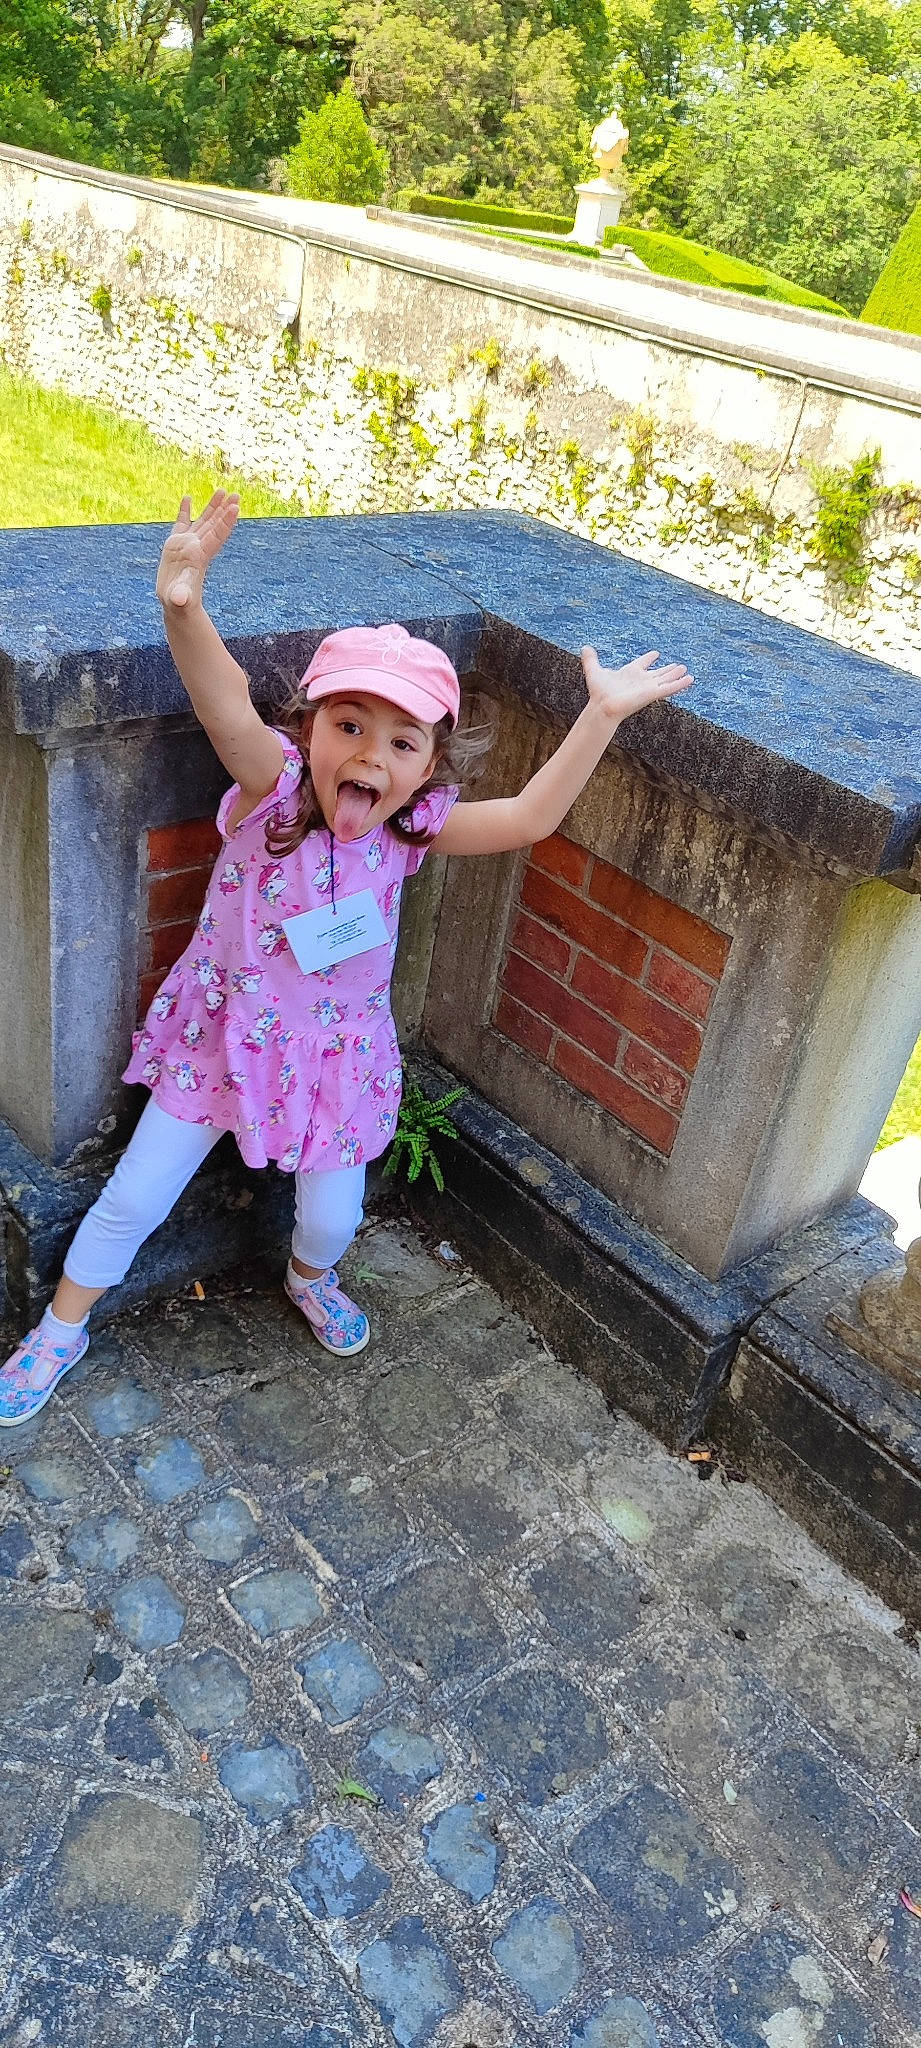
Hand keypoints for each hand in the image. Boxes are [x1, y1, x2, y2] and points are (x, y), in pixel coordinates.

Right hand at [156, 489, 239, 611]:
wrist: (175, 603)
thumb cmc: (179, 603)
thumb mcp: (179, 600)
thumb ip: (181, 597)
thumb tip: (180, 600)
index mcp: (200, 557)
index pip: (216, 536)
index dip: (226, 522)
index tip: (235, 507)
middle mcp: (197, 547)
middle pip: (214, 525)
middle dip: (224, 510)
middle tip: (236, 494)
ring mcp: (187, 544)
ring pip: (203, 521)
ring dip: (212, 507)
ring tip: (221, 490)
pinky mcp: (174, 544)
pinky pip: (181, 523)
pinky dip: (184, 511)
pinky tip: (188, 498)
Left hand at [581, 645, 692, 722]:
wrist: (603, 706)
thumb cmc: (599, 693)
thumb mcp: (594, 671)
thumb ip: (590, 659)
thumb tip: (585, 648)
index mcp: (630, 673)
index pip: (642, 664)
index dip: (648, 658)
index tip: (655, 654)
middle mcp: (641, 681)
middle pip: (658, 673)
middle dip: (668, 670)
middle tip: (679, 666)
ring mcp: (648, 687)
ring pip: (666, 680)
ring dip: (676, 676)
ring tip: (686, 670)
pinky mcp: (653, 693)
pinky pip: (669, 688)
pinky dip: (679, 684)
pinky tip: (689, 679)